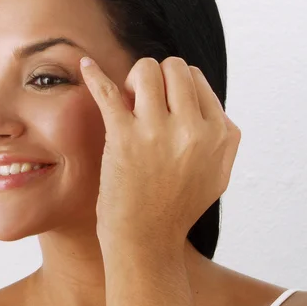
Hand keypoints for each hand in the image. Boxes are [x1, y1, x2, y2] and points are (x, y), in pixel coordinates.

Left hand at [80, 56, 240, 248]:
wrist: (145, 241)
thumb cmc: (176, 207)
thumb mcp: (218, 173)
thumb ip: (221, 135)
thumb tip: (204, 97)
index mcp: (220, 134)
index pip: (196, 79)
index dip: (174, 87)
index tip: (161, 107)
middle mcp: (194, 129)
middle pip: (174, 67)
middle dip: (155, 76)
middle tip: (141, 102)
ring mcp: (158, 132)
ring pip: (146, 69)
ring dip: (132, 78)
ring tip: (125, 102)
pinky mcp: (123, 138)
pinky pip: (107, 91)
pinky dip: (94, 74)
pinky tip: (85, 64)